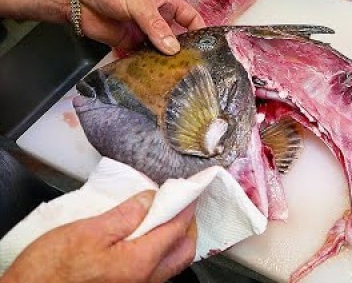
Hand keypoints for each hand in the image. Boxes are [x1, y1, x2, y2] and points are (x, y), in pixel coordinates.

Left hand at [0, 0, 204, 54]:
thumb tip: (173, 49)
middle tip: (190, 67)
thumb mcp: (140, 4)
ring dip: (163, 61)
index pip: (189, 18)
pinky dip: (144, 65)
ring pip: (157, 50)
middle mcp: (155, 18)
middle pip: (174, 37)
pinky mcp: (125, 43)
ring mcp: (140, 32)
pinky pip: (139, 57)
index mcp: (164, 3)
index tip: (207, 46)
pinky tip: (151, 74)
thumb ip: (157, 27)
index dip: (199, 30)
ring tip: (173, 75)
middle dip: (181, 51)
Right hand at [0, 190, 196, 282]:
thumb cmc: (50, 271)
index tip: (188, 190)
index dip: (185, 206)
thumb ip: (125, 215)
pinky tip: (145, 238)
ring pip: (171, 263)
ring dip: (173, 239)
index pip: (177, 229)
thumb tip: (150, 199)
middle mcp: (146, 280)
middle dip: (187, 225)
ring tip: (162, 217)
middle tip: (179, 204)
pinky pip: (156, 271)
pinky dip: (159, 251)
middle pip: (183, 250)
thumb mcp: (88, 231)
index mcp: (140, 262)